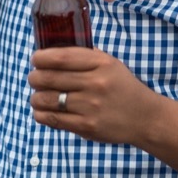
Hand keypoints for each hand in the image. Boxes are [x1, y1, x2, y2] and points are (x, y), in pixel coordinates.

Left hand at [28, 47, 160, 144]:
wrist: (144, 117)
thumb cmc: (122, 86)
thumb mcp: (110, 63)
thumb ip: (85, 56)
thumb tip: (53, 50)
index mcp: (100, 63)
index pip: (61, 57)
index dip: (41, 58)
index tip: (35, 59)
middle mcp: (95, 83)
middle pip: (50, 78)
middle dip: (34, 77)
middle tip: (33, 78)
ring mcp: (90, 106)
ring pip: (48, 99)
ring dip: (35, 97)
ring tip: (36, 96)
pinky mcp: (87, 126)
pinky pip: (54, 119)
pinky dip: (41, 114)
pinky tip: (40, 111)